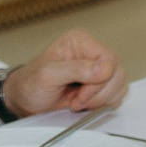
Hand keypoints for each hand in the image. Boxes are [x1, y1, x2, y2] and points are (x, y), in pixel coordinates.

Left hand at [1, 29, 128, 116]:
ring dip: (100, 100)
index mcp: (80, 41)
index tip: (80, 95)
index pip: (109, 60)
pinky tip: (85, 104)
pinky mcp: (101, 84)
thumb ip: (75, 70)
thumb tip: (104, 69)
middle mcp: (92, 52)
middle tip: (77, 101)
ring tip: (78, 102)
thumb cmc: (31, 84)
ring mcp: (98, 68)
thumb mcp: (47, 76)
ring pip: (120, 85)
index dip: (98, 82)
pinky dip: (103, 104)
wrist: (25, 99)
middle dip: (98, 94)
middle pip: (117, 74)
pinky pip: (117, 95)